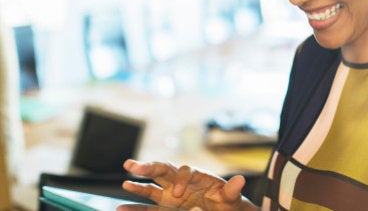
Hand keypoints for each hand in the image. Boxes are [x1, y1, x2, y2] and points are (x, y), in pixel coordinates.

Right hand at [122, 159, 257, 210]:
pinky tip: (121, 206)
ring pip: (152, 184)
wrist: (222, 210)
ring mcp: (171, 193)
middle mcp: (182, 181)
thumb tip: (240, 180)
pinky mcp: (166, 205)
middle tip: (132, 165)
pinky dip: (137, 204)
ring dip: (139, 182)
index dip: (181, 180)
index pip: (186, 172)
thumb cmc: (227, 203)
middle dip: (149, 167)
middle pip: (163, 170)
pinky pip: (149, 204)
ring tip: (125, 178)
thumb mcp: (231, 198)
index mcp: (198, 176)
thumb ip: (232, 190)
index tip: (179, 194)